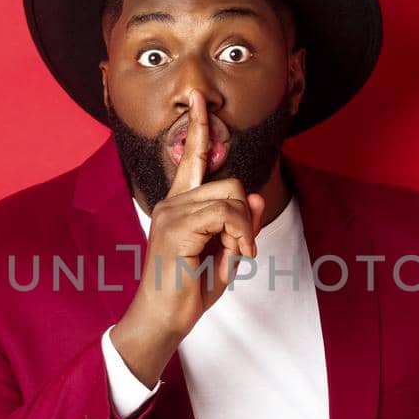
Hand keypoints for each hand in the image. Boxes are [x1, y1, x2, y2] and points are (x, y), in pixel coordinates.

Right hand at [109, 89, 264, 385]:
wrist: (164, 318)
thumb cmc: (189, 289)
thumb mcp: (225, 253)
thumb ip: (239, 224)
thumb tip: (255, 194)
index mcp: (180, 204)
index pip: (190, 158)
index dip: (199, 127)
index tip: (199, 99)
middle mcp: (172, 202)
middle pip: (229, 183)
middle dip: (243, 215)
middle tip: (239, 247)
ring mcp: (171, 212)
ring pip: (231, 198)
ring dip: (242, 230)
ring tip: (235, 254)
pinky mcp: (175, 227)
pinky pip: (225, 215)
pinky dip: (239, 235)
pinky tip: (235, 255)